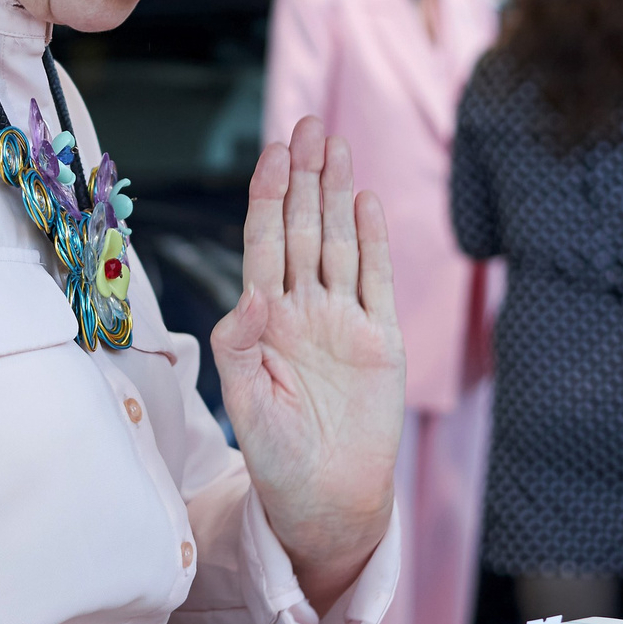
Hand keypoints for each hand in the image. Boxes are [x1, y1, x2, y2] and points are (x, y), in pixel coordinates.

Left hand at [212, 117, 404, 610]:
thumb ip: (243, 350)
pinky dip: (371, 240)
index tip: (273, 150)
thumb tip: (250, 300)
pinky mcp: (380, 339)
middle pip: (302, 227)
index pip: (263, 242)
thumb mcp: (247, 405)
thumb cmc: (277, 458)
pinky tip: (365, 201)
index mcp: (263, 319)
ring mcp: (342, 319)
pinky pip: (376, 279)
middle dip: (304, 176)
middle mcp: (303, 309)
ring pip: (338, 242)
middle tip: (308, 124)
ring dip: (336, 193)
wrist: (326, 499)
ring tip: (335, 144)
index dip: (268, 194)